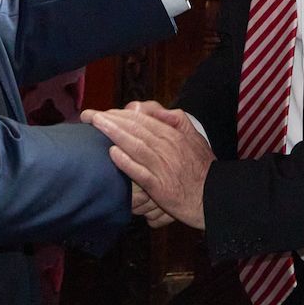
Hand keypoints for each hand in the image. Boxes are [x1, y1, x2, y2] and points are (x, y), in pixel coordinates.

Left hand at [81, 100, 212, 229]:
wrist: (215, 196)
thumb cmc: (201, 167)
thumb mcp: (194, 136)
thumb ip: (175, 119)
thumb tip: (153, 108)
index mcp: (173, 134)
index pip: (141, 118)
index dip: (119, 113)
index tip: (101, 112)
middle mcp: (167, 147)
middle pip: (135, 128)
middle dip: (110, 119)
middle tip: (89, 115)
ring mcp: (163, 167)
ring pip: (136, 145)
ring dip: (114, 134)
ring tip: (96, 126)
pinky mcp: (160, 187)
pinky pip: (141, 172)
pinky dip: (127, 162)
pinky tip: (112, 154)